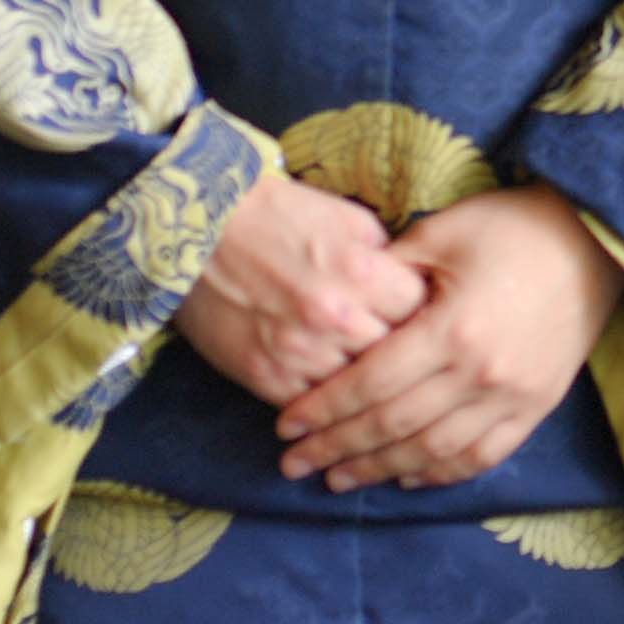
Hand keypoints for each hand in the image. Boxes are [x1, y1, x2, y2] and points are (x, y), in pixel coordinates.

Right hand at [175, 176, 426, 408]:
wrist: (198, 227)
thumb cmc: (278, 216)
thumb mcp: (346, 219)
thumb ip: (388, 257)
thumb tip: (417, 289)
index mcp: (359, 271)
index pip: (421, 312)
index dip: (424, 313)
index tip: (423, 316)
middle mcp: (332, 316)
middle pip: (395, 356)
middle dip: (402, 352)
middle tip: (406, 353)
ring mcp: (297, 352)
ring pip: (357, 390)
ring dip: (365, 384)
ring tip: (371, 377)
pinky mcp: (264, 376)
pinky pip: (312, 407)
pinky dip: (325, 403)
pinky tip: (333, 396)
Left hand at [276, 186, 623, 491]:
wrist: (596, 240)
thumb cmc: (512, 226)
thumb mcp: (441, 233)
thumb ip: (387, 274)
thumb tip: (337, 304)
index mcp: (454, 328)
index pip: (372, 384)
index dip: (324, 408)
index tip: (287, 425)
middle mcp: (483, 373)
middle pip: (394, 426)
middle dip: (337, 448)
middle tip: (295, 464)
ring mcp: (515, 397)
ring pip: (433, 452)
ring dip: (380, 470)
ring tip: (338, 480)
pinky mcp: (537, 407)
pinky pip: (482, 457)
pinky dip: (440, 473)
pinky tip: (406, 477)